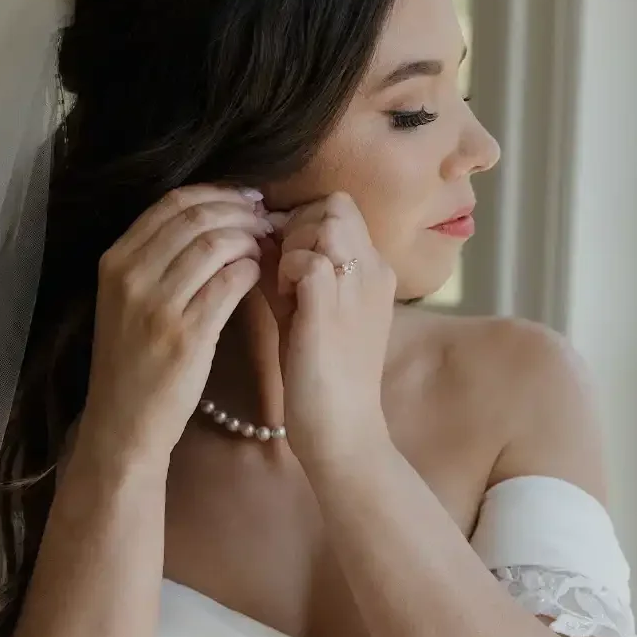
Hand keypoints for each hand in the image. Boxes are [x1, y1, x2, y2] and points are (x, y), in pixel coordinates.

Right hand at [79, 184, 271, 467]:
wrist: (123, 424)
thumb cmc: (132, 363)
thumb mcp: (125, 302)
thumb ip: (155, 261)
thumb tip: (210, 221)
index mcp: (115, 261)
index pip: (171, 203)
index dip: (216, 193)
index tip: (244, 199)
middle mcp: (131, 276)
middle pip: (196, 217)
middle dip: (239, 211)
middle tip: (265, 219)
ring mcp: (157, 305)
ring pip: (216, 243)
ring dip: (250, 238)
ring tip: (266, 245)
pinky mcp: (186, 334)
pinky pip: (230, 282)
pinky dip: (250, 270)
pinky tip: (258, 274)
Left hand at [265, 191, 396, 466]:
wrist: (343, 431)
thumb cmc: (322, 377)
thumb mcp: (310, 311)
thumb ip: (292, 272)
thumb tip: (260, 238)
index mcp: (375, 271)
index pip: (340, 208)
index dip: (304, 221)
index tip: (283, 258)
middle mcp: (374, 271)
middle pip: (334, 206)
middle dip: (297, 228)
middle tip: (281, 274)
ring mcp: (357, 288)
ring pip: (324, 222)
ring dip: (293, 246)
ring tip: (285, 288)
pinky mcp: (332, 309)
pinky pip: (305, 259)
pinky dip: (285, 272)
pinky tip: (282, 304)